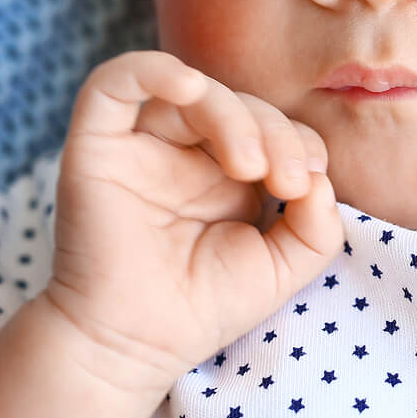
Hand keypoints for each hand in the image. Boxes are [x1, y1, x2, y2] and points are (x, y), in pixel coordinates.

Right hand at [45, 50, 345, 394]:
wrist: (133, 346)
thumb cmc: (205, 307)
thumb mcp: (285, 268)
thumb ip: (318, 224)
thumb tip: (319, 179)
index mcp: (228, 174)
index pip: (274, 128)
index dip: (301, 142)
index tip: (309, 184)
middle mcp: (184, 153)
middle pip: (240, 105)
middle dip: (277, 133)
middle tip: (287, 182)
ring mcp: (141, 147)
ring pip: (190, 91)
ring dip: (234, 116)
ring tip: (251, 167)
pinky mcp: (96, 147)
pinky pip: (112, 84)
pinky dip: (152, 71)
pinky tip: (189, 87)